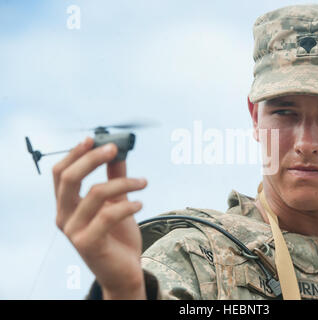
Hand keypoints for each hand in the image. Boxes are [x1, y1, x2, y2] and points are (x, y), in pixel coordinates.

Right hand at [52, 137, 147, 298]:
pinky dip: (128, 205)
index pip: (60, 173)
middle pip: (69, 178)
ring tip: (143, 182)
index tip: (94, 138)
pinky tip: (140, 203)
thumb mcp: (117, 203)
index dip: (75, 153)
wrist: (124, 271)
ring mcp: (74, 231)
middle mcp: (64, 217)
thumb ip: (115, 179)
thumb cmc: (118, 236)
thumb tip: (119, 153)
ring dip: (124, 182)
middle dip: (92, 158)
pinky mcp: (89, 244)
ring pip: (95, 193)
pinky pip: (108, 215)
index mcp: (66, 205)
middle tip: (115, 148)